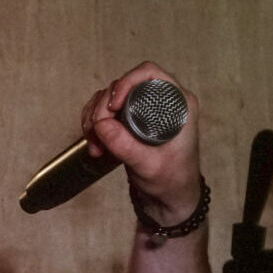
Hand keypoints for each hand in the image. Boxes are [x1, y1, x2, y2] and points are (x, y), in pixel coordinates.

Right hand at [80, 60, 201, 225]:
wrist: (169, 199)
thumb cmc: (171, 181)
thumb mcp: (149, 166)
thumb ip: (126, 145)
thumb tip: (100, 124)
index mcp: (177, 103)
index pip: (149, 73)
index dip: (126, 83)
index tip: (112, 107)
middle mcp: (160, 101)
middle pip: (123, 85)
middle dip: (102, 107)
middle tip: (96, 132)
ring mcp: (143, 110)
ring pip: (109, 99)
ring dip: (94, 118)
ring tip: (94, 143)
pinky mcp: (130, 122)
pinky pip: (105, 113)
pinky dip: (94, 126)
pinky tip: (95, 145)